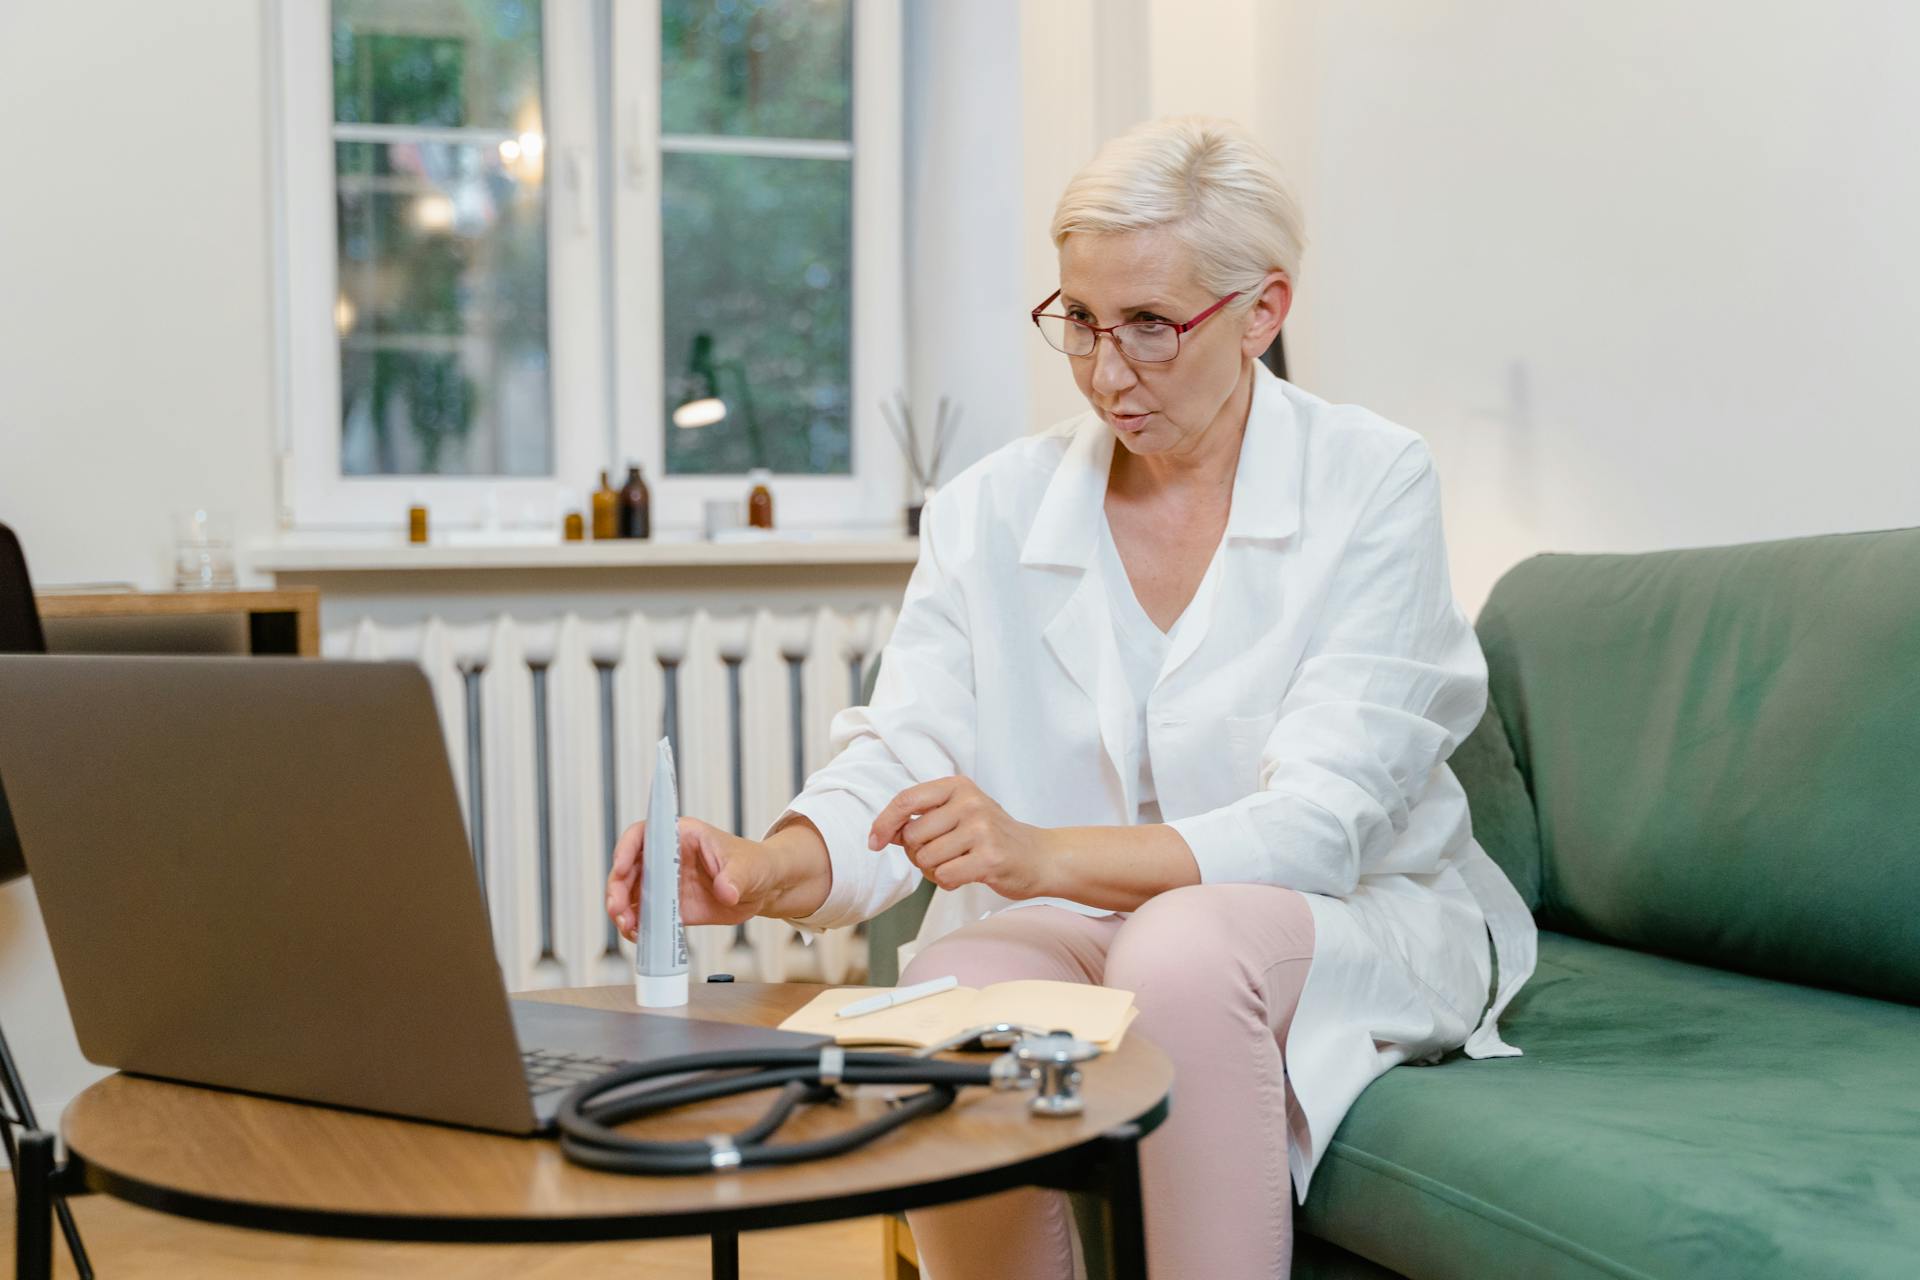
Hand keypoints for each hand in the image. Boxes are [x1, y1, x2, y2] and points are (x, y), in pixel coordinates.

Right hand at [604, 815, 780, 939]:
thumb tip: (726, 891)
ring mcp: (665, 883)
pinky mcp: (669, 907)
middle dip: (617, 888)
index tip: (620, 867)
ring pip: (630, 893)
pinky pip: (645, 916)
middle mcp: (666, 858)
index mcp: (681, 836)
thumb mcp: (748, 867)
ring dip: (622, 910)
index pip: (644, 834)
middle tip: (618, 909)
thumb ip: (735, 878)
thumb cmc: (754, 864)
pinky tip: (638, 936)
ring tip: (628, 926)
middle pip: (628, 868)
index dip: (626, 848)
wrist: (763, 888)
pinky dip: (636, 926)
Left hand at [868, 776, 1054, 899]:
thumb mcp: (959, 814)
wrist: (1039, 856)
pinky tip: (965, 875)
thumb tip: (885, 833)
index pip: (906, 800)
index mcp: (958, 786)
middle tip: (940, 856)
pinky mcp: (989, 858)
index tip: (875, 841)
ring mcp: (981, 829)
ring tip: (956, 865)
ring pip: (927, 859)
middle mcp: (970, 802)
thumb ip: (923, 819)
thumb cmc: (992, 836)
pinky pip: (944, 876)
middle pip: (913, 836)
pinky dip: (947, 882)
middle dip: (917, 854)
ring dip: (933, 871)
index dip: (884, 823)